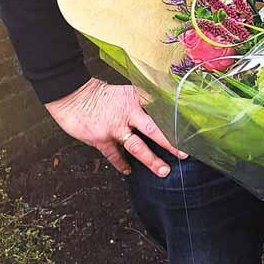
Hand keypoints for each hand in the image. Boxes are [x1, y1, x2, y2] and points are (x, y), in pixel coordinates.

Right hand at [44, 77, 186, 176]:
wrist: (74, 96)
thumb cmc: (101, 94)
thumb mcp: (125, 92)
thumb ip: (142, 102)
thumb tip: (161, 110)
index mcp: (136, 98)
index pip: (161, 108)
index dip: (175, 118)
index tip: (190, 129)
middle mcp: (128, 113)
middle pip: (153, 129)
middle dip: (170, 142)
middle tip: (183, 153)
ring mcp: (115, 128)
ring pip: (137, 146)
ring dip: (151, 160)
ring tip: (163, 170)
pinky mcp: (101, 139)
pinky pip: (115, 155)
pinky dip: (122, 164)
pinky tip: (129, 171)